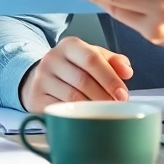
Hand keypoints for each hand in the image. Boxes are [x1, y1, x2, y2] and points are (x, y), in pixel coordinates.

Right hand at [19, 36, 133, 112]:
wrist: (40, 79)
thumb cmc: (74, 69)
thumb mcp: (93, 58)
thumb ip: (113, 62)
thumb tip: (127, 71)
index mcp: (69, 45)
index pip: (92, 59)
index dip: (110, 78)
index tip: (123, 95)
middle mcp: (52, 58)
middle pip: (82, 80)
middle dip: (104, 96)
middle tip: (116, 108)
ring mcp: (42, 79)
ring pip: (72, 97)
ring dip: (92, 108)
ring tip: (105, 113)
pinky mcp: (36, 98)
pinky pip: (60, 110)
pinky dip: (77, 115)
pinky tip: (86, 118)